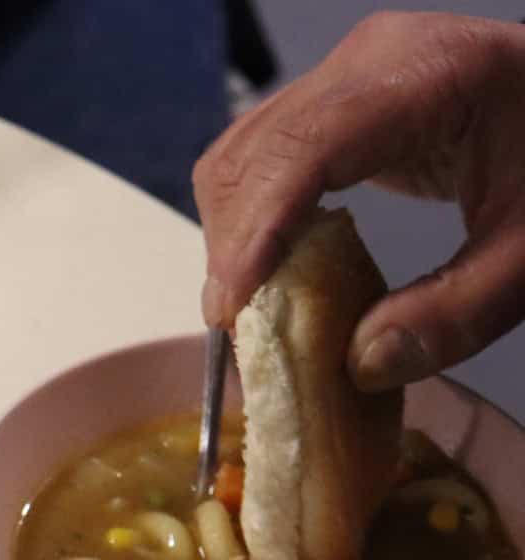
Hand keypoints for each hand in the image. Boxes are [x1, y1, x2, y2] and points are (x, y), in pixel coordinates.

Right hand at [193, 12, 524, 390]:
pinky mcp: (326, 107)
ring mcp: (338, 80)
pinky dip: (246, 225)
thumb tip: (359, 364)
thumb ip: (459, 312)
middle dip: (232, 249)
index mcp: (425, 75)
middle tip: (242, 329)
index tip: (231, 311)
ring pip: (237, 159)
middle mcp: (364, 64)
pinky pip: (255, 163)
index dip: (256, 232)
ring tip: (251, 307)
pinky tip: (266, 272)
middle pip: (251, 156)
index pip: (305, 150)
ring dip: (230, 240)